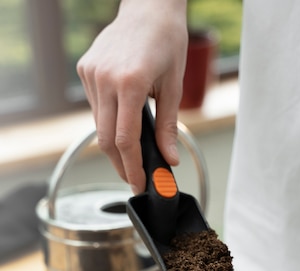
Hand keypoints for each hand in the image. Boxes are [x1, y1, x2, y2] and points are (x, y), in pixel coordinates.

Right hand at [76, 0, 187, 192]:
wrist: (148, 8)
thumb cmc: (166, 42)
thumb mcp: (174, 87)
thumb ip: (168, 127)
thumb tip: (169, 159)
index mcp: (130, 82)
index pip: (126, 140)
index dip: (132, 168)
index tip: (138, 184)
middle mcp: (105, 78)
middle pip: (107, 139)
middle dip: (121, 165)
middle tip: (134, 179)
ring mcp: (91, 74)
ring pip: (99, 126)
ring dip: (114, 145)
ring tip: (132, 155)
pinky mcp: (85, 70)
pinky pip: (95, 108)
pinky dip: (108, 122)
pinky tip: (122, 123)